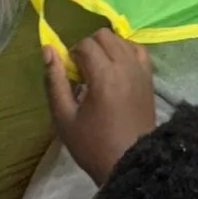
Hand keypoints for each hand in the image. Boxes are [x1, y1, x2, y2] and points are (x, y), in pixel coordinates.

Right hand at [43, 22, 155, 180]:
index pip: (85, 44)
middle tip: (82, 73)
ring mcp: (141, 70)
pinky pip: (138, 50)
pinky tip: (116, 69)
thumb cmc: (93, 145)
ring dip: (106, 48)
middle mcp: (125, 66)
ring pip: (121, 39)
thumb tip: (48, 50)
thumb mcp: (64, 118)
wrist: (130, 163)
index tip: (70, 76)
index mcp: (104, 76)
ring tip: (99, 73)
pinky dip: (124, 52)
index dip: (72, 55)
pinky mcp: (149, 78)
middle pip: (104, 35)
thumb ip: (54, 81)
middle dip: (88, 47)